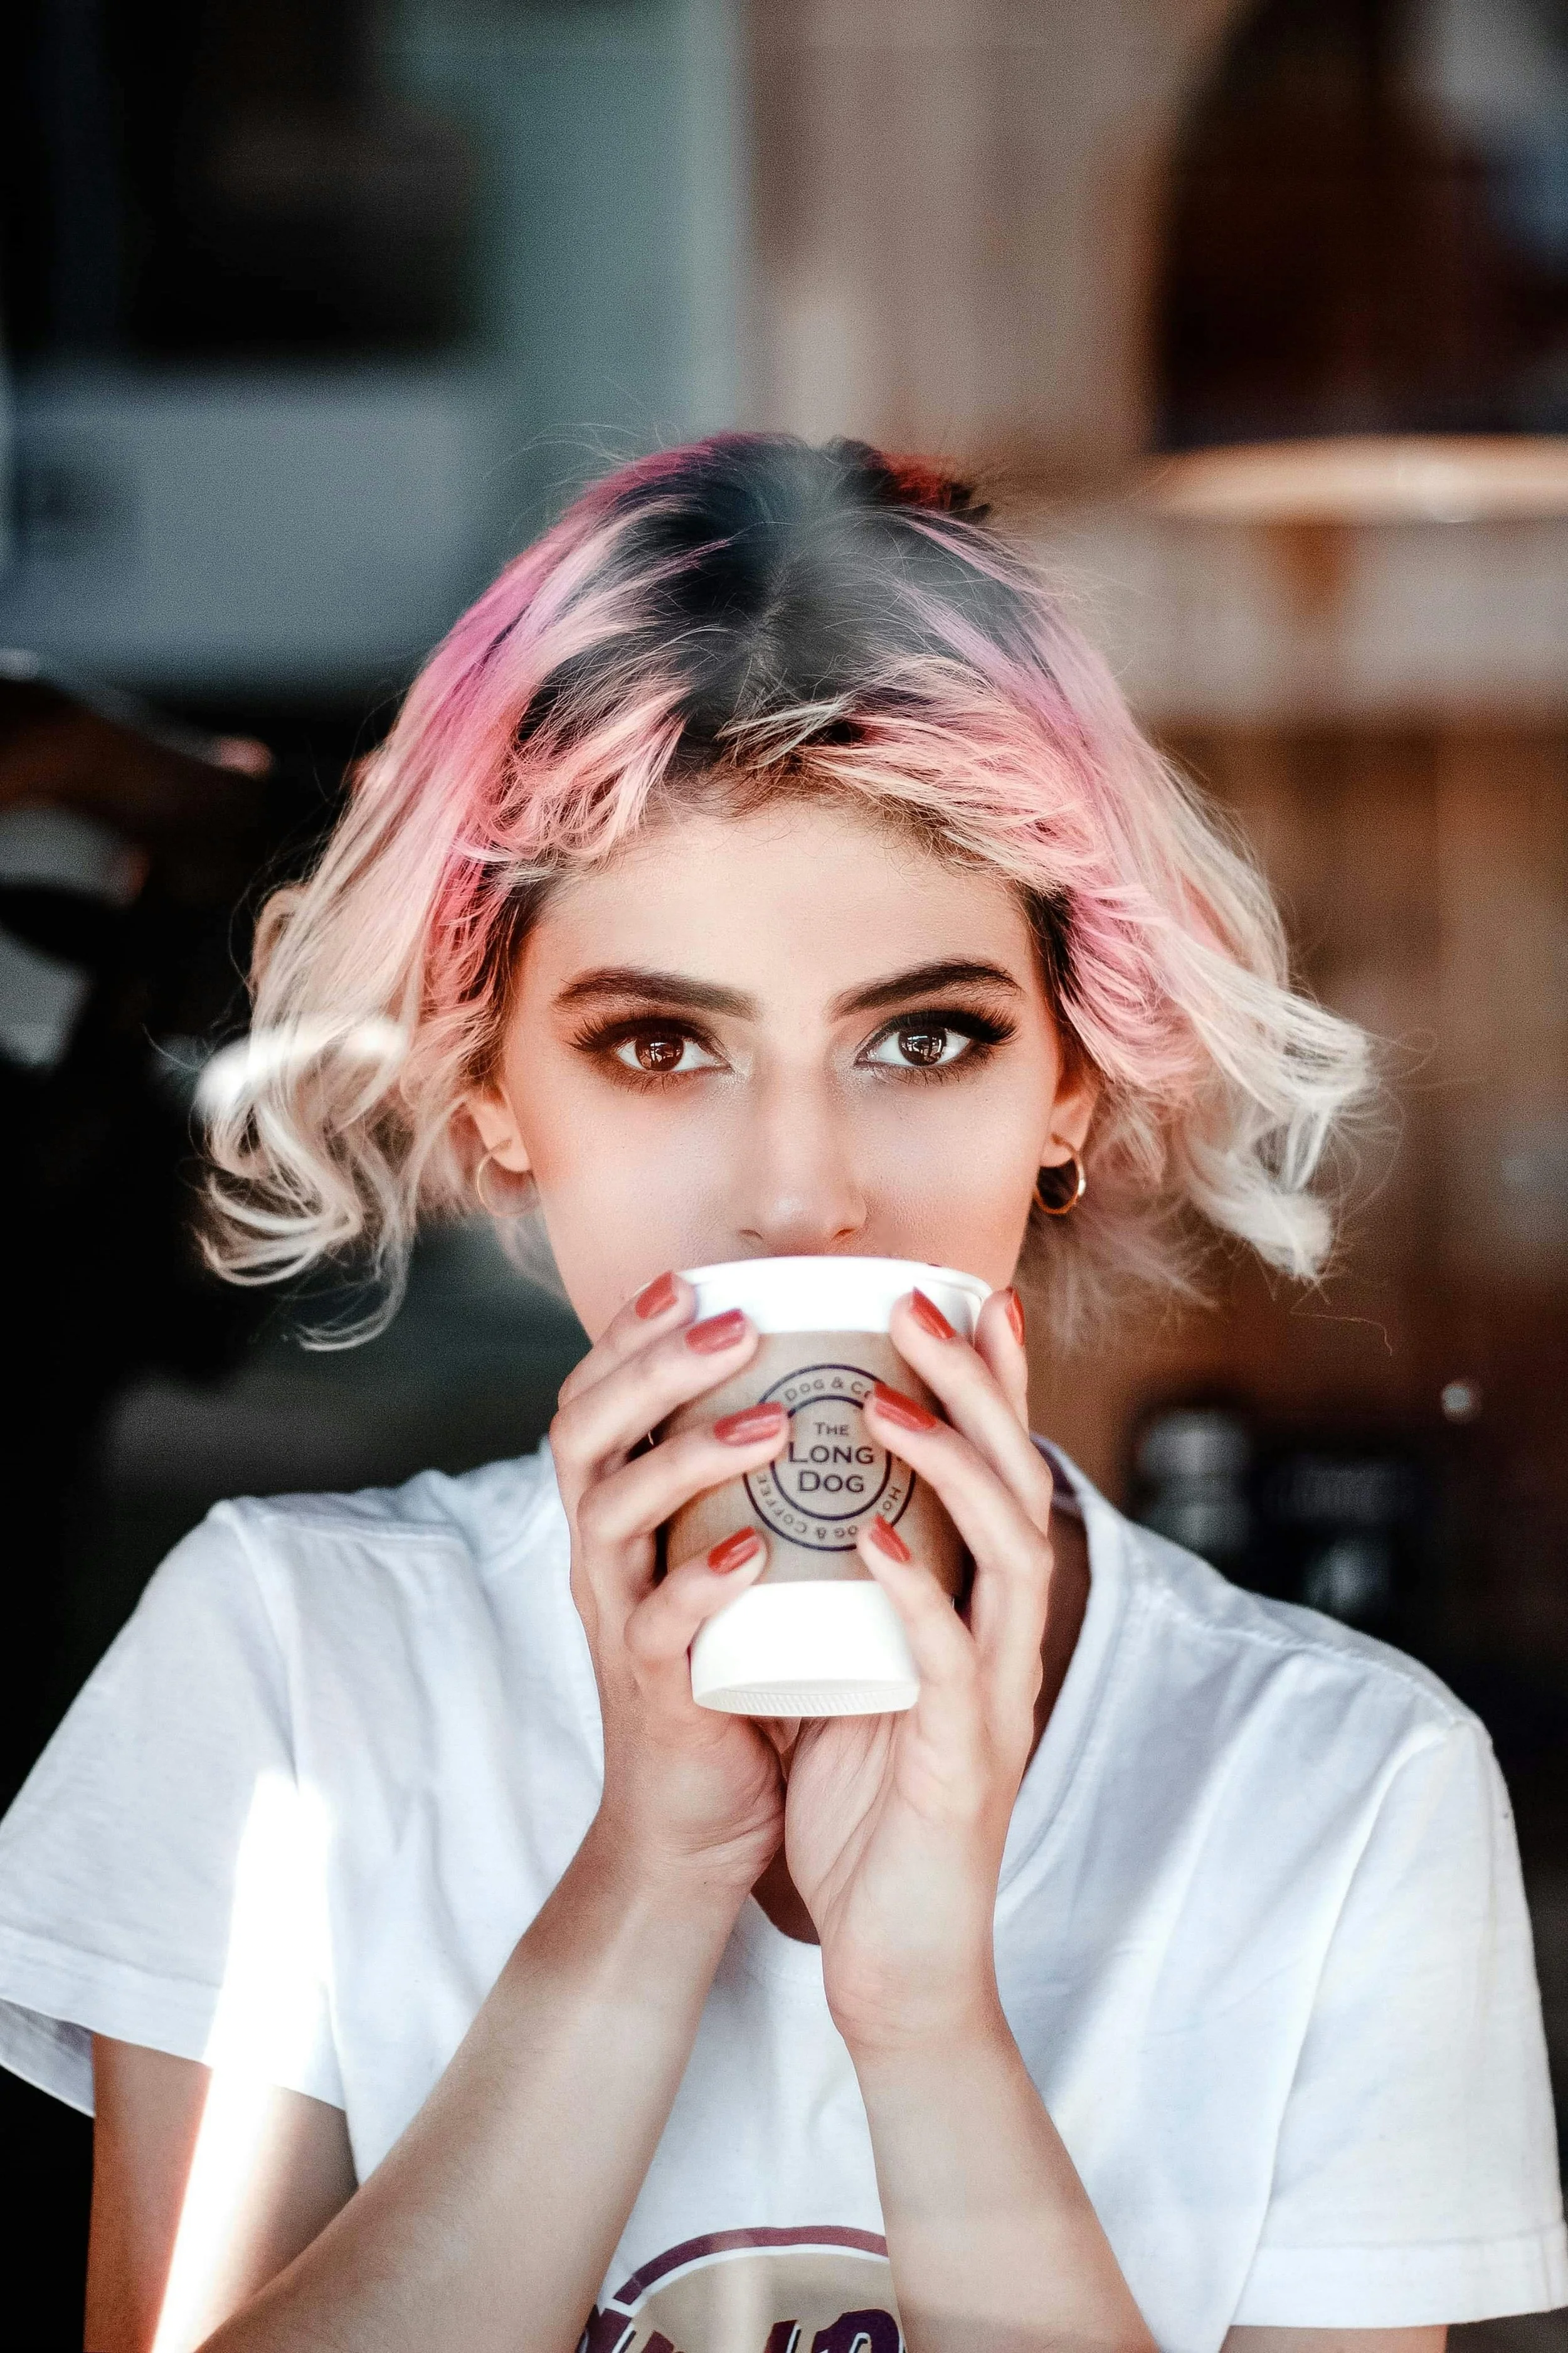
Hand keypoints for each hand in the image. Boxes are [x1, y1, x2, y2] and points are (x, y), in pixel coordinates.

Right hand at [550, 1273, 791, 1901]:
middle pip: (585, 1435)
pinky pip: (655, 1629)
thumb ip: (755, 1484)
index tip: (688, 1280)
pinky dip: (698, 1583)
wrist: (696, 1823)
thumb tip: (834, 1379)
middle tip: (732, 1326)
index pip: (594, 1402)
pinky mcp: (653, 1693)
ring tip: (769, 1424)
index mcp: (620, 1515)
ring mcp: (617, 1622)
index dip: (629, 1337)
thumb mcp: (730, 1555)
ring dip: (687, 1458)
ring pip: (613, 1517)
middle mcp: (602, 1556)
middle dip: (653, 1369)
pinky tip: (749, 1550)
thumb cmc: (733, 1671)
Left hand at [778, 1287, 1053, 2052]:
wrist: (898, 1967)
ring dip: (948, 1461)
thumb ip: (853, 1602)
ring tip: (884, 1393)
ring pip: (1005, 1549)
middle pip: (1017, 1482)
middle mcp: (1003, 1642)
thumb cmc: (872, 1818)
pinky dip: (913, 1590)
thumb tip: (804, 1508)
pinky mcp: (964, 1764)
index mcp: (979, 1617)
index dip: (992, 1383)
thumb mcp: (862, 1677)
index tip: (962, 1293)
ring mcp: (993, 1699)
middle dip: (975, 1384)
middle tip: (920, 1301)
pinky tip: (870, 1536)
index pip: (1000, 1475)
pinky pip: (948, 1660)